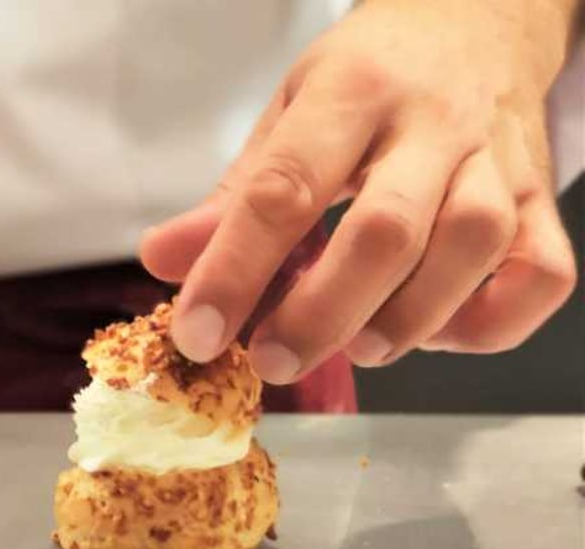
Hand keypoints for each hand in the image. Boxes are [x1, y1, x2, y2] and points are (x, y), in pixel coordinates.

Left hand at [141, 0, 577, 382]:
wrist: (474, 22)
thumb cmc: (369, 77)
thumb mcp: (288, 116)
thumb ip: (231, 198)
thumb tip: (163, 262)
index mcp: (350, 94)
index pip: (285, 187)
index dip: (233, 269)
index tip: (198, 332)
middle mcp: (431, 124)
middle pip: (385, 231)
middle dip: (320, 313)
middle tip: (273, 358)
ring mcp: (497, 161)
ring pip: (472, 250)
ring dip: (407, 319)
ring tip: (359, 347)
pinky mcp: (541, 197)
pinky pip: (541, 273)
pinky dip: (490, 322)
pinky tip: (438, 328)